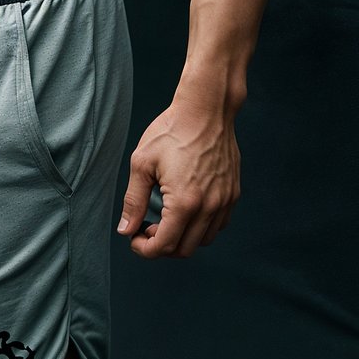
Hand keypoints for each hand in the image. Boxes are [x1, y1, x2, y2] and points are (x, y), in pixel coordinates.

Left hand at [116, 94, 240, 257]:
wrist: (206, 109)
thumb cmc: (172, 131)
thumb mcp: (142, 163)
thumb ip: (134, 200)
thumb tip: (125, 229)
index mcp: (185, 203)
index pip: (164, 246)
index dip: (144, 249)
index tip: (134, 237)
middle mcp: (209, 207)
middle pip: (184, 249)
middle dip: (161, 246)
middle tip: (147, 227)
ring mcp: (225, 201)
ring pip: (203, 241)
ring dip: (182, 238)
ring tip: (166, 219)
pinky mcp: (233, 193)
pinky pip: (218, 225)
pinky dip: (201, 228)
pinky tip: (186, 210)